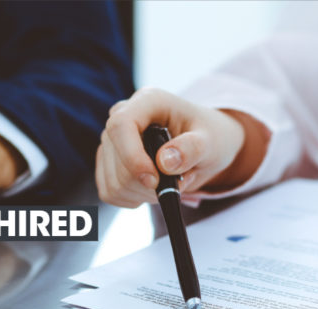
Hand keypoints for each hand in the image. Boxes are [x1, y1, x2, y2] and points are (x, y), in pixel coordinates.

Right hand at [96, 88, 269, 207]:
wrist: (204, 144)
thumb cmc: (208, 136)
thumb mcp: (211, 141)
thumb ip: (191, 149)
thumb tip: (164, 162)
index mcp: (147, 101)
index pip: (121, 126)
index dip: (132, 157)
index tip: (154, 181)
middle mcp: (122, 116)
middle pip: (118, 161)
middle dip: (148, 183)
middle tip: (180, 180)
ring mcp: (110, 141)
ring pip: (113, 182)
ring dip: (144, 193)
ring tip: (170, 181)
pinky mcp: (106, 163)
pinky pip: (110, 193)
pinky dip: (134, 198)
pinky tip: (153, 187)